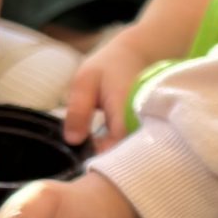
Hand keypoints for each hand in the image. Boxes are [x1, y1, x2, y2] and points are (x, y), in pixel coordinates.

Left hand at [64, 26, 153, 148]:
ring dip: (110, 156)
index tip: (80, 160)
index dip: (97, 159)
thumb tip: (73, 141)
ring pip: (128, 154)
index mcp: (124, 112)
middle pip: (124, 156)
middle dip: (104, 162)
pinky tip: (103, 145)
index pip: (113, 149)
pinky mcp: (143, 131)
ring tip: (92, 151)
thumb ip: (78, 110)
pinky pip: (131, 147)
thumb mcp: (85, 82)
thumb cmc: (108, 67)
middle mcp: (140, 124)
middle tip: (83, 157)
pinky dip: (116, 149)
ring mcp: (144, 129)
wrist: (137, 55)